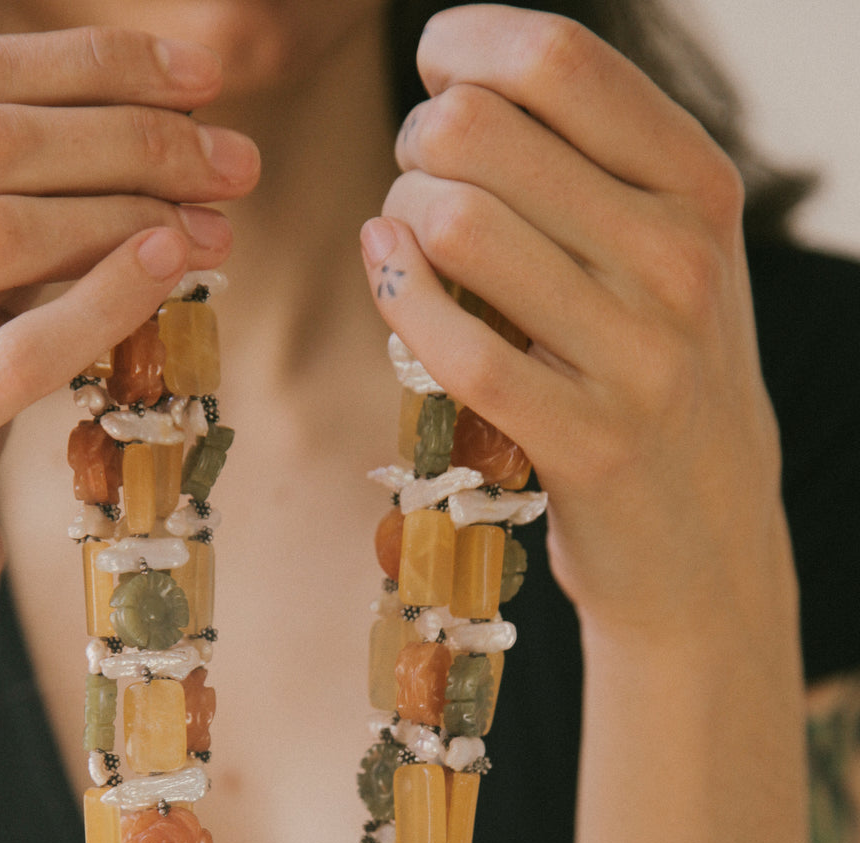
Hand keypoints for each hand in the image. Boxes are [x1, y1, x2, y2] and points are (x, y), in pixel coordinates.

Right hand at [0, 28, 258, 655]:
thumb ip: (16, 231)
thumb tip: (156, 148)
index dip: (87, 66)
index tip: (197, 78)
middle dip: (129, 134)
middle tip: (233, 158)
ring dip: (127, 210)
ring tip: (218, 220)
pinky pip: (14, 351)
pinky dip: (103, 299)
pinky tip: (171, 270)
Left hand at [362, 5, 790, 649]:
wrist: (707, 540)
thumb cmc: (660, 378)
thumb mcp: (668, 257)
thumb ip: (594, 170)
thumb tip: (456, 89)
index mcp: (698, 190)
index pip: (558, 60)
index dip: (464, 45)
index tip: (435, 75)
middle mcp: (678, 260)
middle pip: (482, 132)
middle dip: (416, 143)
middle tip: (418, 181)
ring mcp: (638, 356)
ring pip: (458, 226)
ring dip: (399, 218)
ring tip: (408, 240)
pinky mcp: (587, 442)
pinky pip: (458, 348)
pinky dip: (398, 296)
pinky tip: (388, 274)